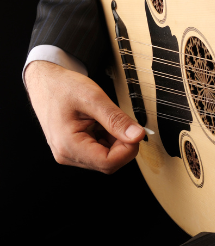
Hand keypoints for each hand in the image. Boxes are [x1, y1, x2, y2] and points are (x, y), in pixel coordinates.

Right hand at [25, 60, 144, 173]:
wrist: (45, 82)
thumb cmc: (63, 87)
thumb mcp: (94, 98)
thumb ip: (117, 119)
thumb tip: (137, 136)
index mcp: (68, 145)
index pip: (108, 162)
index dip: (128, 150)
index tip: (135, 133)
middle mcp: (67, 154)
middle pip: (108, 163)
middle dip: (123, 145)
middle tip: (123, 122)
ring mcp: (69, 153)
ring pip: (105, 158)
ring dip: (116, 142)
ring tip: (107, 120)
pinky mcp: (74, 150)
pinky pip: (99, 152)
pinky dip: (108, 140)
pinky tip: (102, 124)